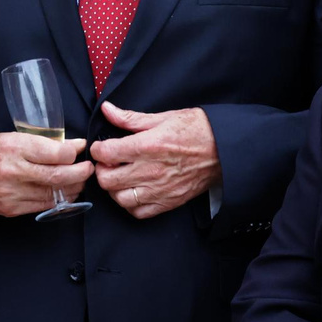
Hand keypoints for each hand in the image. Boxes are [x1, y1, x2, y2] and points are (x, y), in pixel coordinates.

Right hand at [0, 130, 92, 217]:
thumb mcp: (5, 136)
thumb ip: (36, 143)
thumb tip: (67, 146)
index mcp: (12, 148)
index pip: (55, 153)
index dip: (74, 152)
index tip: (81, 148)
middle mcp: (12, 172)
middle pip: (59, 177)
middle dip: (81, 173)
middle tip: (89, 168)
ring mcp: (10, 194)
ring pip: (54, 195)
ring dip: (73, 188)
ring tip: (79, 180)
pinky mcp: (9, 209)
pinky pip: (42, 207)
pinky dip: (58, 200)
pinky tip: (64, 193)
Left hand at [91, 102, 219, 219]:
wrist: (224, 150)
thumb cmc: (197, 130)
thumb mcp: (163, 117)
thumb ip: (130, 118)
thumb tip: (107, 110)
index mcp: (147, 145)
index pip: (105, 153)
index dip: (97, 149)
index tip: (102, 147)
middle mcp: (150, 170)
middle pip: (107, 179)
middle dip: (102, 170)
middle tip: (109, 163)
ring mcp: (159, 189)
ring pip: (120, 198)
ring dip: (115, 189)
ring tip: (121, 178)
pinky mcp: (168, 202)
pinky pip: (138, 212)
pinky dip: (131, 204)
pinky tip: (134, 192)